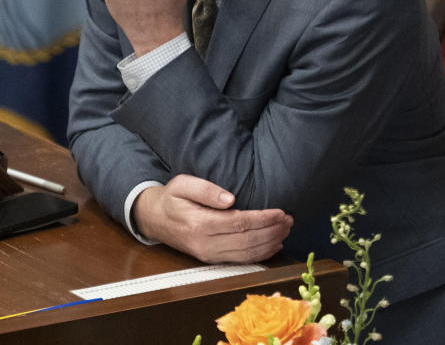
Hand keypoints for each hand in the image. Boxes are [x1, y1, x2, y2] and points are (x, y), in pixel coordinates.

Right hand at [133, 175, 292, 263]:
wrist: (154, 219)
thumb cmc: (171, 198)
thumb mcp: (181, 184)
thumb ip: (205, 189)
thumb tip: (230, 198)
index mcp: (198, 224)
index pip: (239, 223)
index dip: (263, 219)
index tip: (280, 212)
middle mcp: (205, 244)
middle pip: (247, 241)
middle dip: (272, 231)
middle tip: (289, 220)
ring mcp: (208, 255)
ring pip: (247, 254)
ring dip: (270, 243)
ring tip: (285, 230)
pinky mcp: (211, 260)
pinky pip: (241, 261)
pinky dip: (261, 254)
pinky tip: (274, 244)